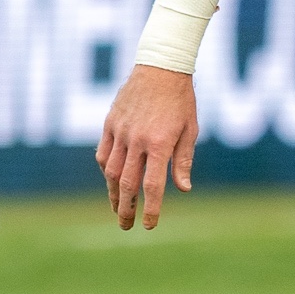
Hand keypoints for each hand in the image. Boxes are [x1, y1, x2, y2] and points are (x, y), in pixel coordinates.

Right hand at [96, 65, 199, 228]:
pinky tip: (110, 180)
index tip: (149, 225)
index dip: (151, 208)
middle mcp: (137, 140)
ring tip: (117, 208)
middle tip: (126, 226)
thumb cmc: (181, 100)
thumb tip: (182, 189)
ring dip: (112, 193)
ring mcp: (120, 132)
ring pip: (110, 170)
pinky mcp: (110, 123)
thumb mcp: (191, 130)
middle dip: (126, 208)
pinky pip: (103, 153)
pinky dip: (106, 169)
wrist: (160, 67)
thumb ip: (183, 160)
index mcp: (161, 143)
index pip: (153, 185)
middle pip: (126, 183)